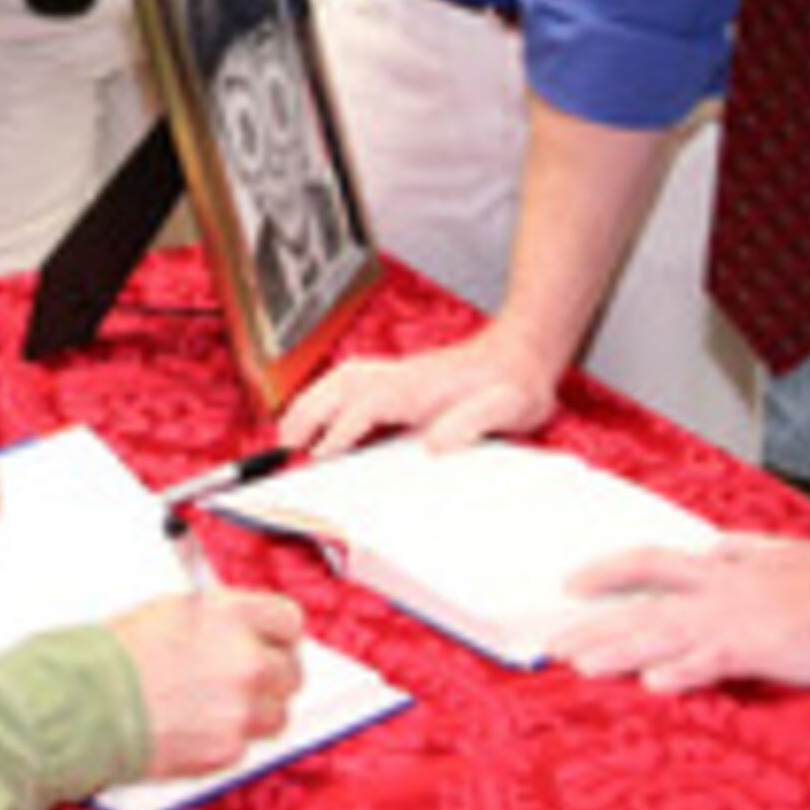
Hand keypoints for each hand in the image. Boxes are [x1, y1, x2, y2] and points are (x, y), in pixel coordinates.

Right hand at [108, 587, 308, 778]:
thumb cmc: (115, 656)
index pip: (289, 620)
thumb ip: (220, 619)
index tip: (271, 640)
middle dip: (271, 674)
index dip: (278, 633)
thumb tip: (242, 629)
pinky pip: (247, 744)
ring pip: (277, 713)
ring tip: (219, 705)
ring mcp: (241, 709)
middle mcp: (246, 660)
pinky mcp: (228, 749)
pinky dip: (229, 737)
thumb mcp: (173, 612)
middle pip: (291, 670)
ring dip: (256, 710)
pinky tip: (198, 726)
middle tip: (245, 676)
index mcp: (232, 616)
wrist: (86, 707)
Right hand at [275, 325, 557, 462]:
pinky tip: (323, 410)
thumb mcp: (507, 408)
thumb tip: (433, 446)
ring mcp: (400, 373)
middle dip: (308, 412)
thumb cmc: (516, 383)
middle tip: (285, 445)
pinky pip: (353, 379)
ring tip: (290, 430)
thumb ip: (471, 424)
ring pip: (341, 378)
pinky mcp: (402, 377)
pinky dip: (327, 392)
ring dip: (312, 400)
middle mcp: (403, 376)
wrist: (525, 354)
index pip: (366, 406)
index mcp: (421, 388)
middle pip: (340, 385)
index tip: (319, 455)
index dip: (339, 431)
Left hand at [548, 532, 809, 693]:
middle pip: (643, 606)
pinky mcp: (767, 650)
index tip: (570, 582)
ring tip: (579, 666)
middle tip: (551, 646)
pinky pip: (716, 662)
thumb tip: (715, 545)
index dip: (608, 570)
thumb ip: (745, 552)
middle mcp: (721, 592)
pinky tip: (653, 685)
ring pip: (666, 635)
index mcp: (724, 569)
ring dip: (620, 651)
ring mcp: (740, 621)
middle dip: (595, 627)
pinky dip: (684, 672)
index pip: (650, 561)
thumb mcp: (783, 554)